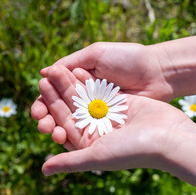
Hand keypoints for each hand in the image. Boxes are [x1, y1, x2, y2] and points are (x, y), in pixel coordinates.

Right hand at [31, 42, 173, 135]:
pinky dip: (76, 135)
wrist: (157, 72)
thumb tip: (44, 72)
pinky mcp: (110, 123)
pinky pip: (90, 131)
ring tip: (53, 134)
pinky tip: (67, 140)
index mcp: (81, 79)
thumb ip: (71, 63)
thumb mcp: (97, 54)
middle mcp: (88, 97)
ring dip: (58, 129)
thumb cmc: (128, 59)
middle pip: (60, 111)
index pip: (56, 94)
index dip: (44, 103)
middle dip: (47, 119)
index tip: (38, 110)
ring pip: (73, 123)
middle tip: (42, 125)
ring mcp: (99, 111)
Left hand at [38, 66, 189, 174]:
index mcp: (91, 144)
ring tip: (58, 69)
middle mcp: (99, 130)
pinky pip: (102, 91)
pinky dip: (91, 81)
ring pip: (86, 98)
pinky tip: (78, 69)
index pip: (65, 125)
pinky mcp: (122, 104)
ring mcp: (110, 116)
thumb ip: (70, 162)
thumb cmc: (133, 150)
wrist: (169, 137)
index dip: (51, 110)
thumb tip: (43, 170)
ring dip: (72, 84)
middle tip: (44, 78)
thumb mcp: (97, 155)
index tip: (38, 96)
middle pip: (74, 110)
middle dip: (59, 94)